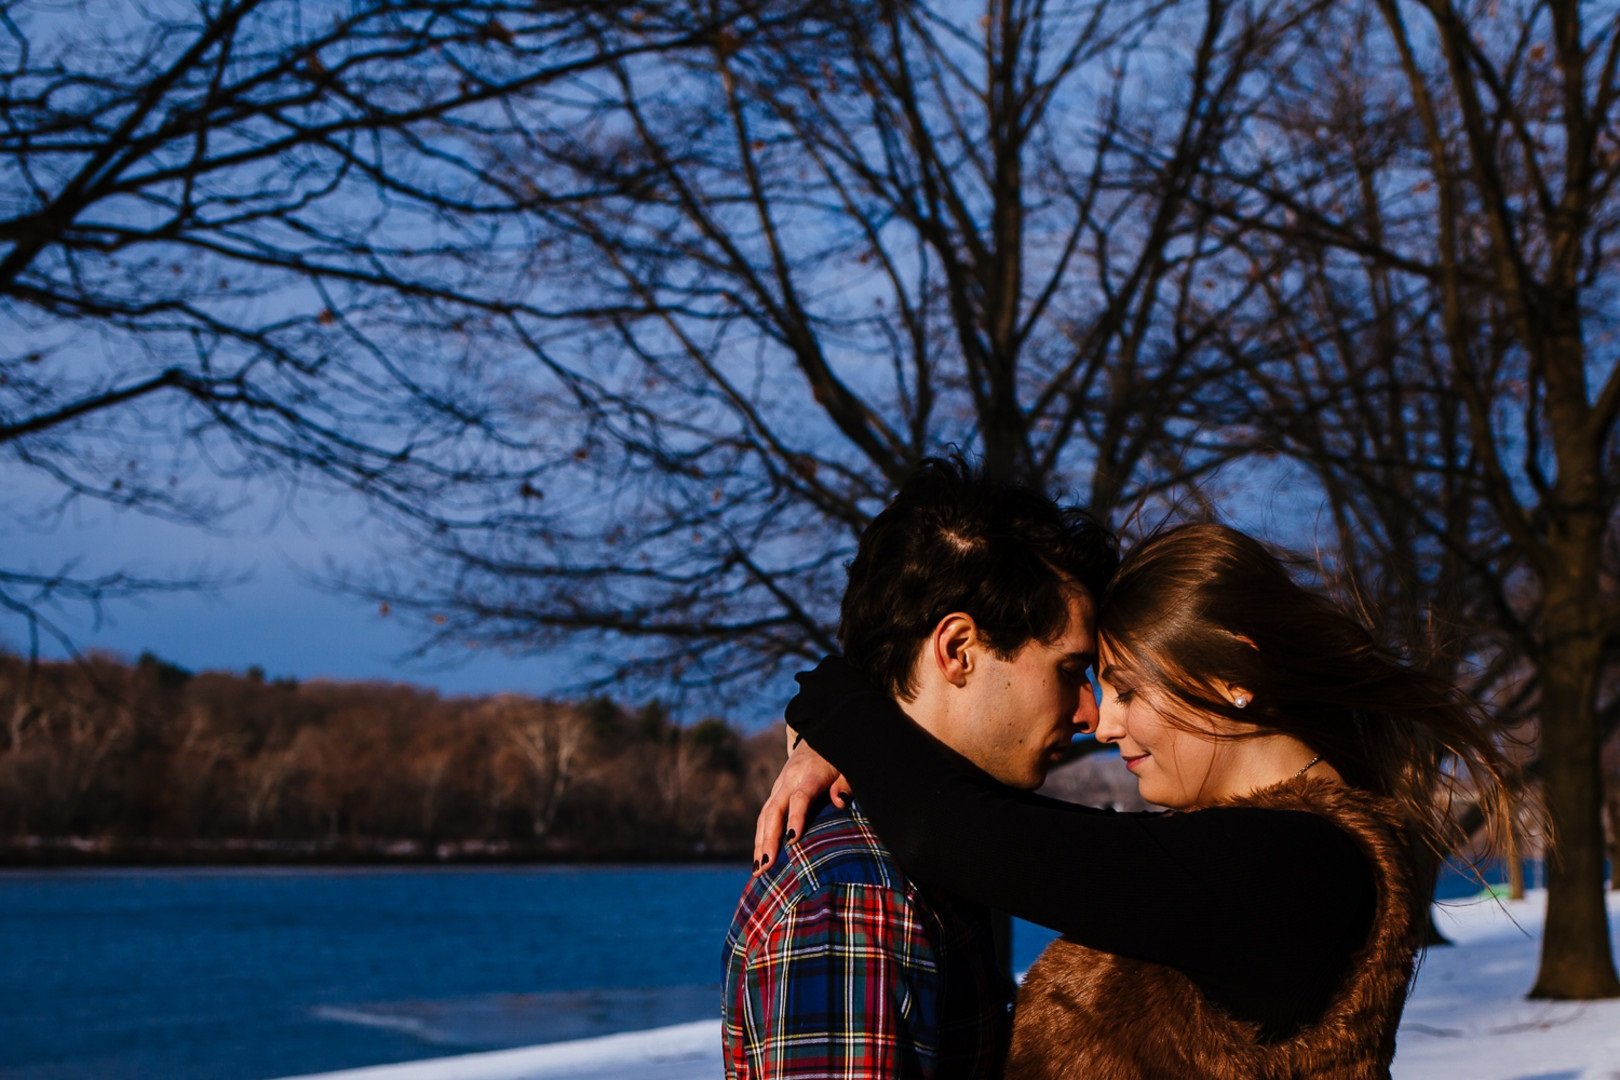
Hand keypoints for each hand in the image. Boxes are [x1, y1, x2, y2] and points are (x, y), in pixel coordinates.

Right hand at [753, 739, 850, 874]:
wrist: (816, 735)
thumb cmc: (836, 758)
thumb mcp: (846, 767)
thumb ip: (845, 783)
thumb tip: (840, 802)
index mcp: (809, 774)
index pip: (800, 797)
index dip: (796, 818)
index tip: (792, 840)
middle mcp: (788, 780)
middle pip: (774, 810)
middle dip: (768, 839)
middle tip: (766, 865)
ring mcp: (778, 786)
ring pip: (765, 815)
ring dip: (760, 842)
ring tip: (758, 869)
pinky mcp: (775, 792)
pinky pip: (764, 816)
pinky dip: (760, 837)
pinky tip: (759, 858)